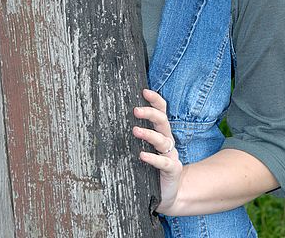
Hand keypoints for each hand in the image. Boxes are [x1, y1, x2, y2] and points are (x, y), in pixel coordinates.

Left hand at [133, 88, 183, 214]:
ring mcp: (171, 155)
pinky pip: (164, 162)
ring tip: (135, 130)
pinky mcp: (172, 170)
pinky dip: (153, 158)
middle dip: (151, 113)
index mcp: (162, 133)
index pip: (162, 111)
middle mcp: (168, 142)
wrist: (170, 194)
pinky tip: (142, 156)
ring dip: (149, 134)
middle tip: (135, 110)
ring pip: (163, 140)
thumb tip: (111, 122)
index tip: (144, 91)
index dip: (155, 100)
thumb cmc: (153, 169)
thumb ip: (137, 137)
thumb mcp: (146, 150)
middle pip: (163, 121)